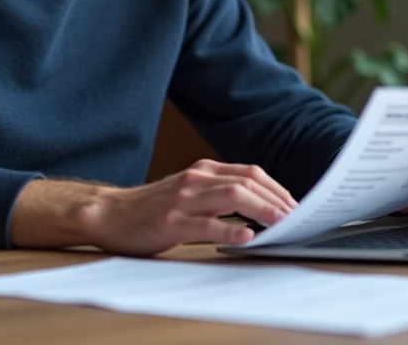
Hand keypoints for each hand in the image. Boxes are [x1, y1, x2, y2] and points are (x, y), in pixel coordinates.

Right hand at [83, 159, 297, 255]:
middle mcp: (196, 180)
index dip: (277, 188)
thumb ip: (218, 194)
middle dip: (277, 200)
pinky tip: (247, 237)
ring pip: (232, 197)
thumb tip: (259, 207)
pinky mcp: (171, 221)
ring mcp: (183, 200)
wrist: (110, 213)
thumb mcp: (189, 192)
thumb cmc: (153, 207)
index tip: (295, 205)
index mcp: (203, 171)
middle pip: (247, 182)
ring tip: (282, 224)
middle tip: (297, 218)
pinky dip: (230, 230)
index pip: (250, 173)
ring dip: (263, 210)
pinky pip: (206, 224)